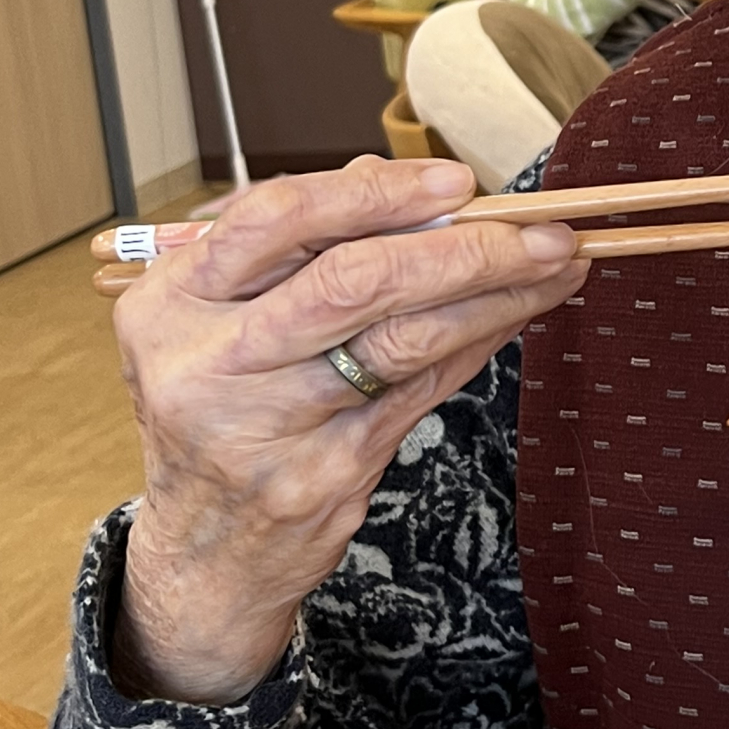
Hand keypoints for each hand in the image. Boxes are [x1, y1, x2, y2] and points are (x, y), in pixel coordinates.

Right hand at [115, 157, 584, 704]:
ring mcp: (272, 425)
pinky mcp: (329, 472)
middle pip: (354, 280)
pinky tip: (519, 312)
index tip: (454, 182)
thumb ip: (293, 249)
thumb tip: (390, 179)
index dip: (376, 193)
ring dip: (497, 294)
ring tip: (556, 264)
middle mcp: (213, 362)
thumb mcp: (215, 322)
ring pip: (405, 339)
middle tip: (539, 228)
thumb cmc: (217, 409)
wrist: (202, 549)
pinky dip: (480, 340)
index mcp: (172, 303)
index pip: (276, 218)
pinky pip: (424, 389)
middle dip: (464, 246)